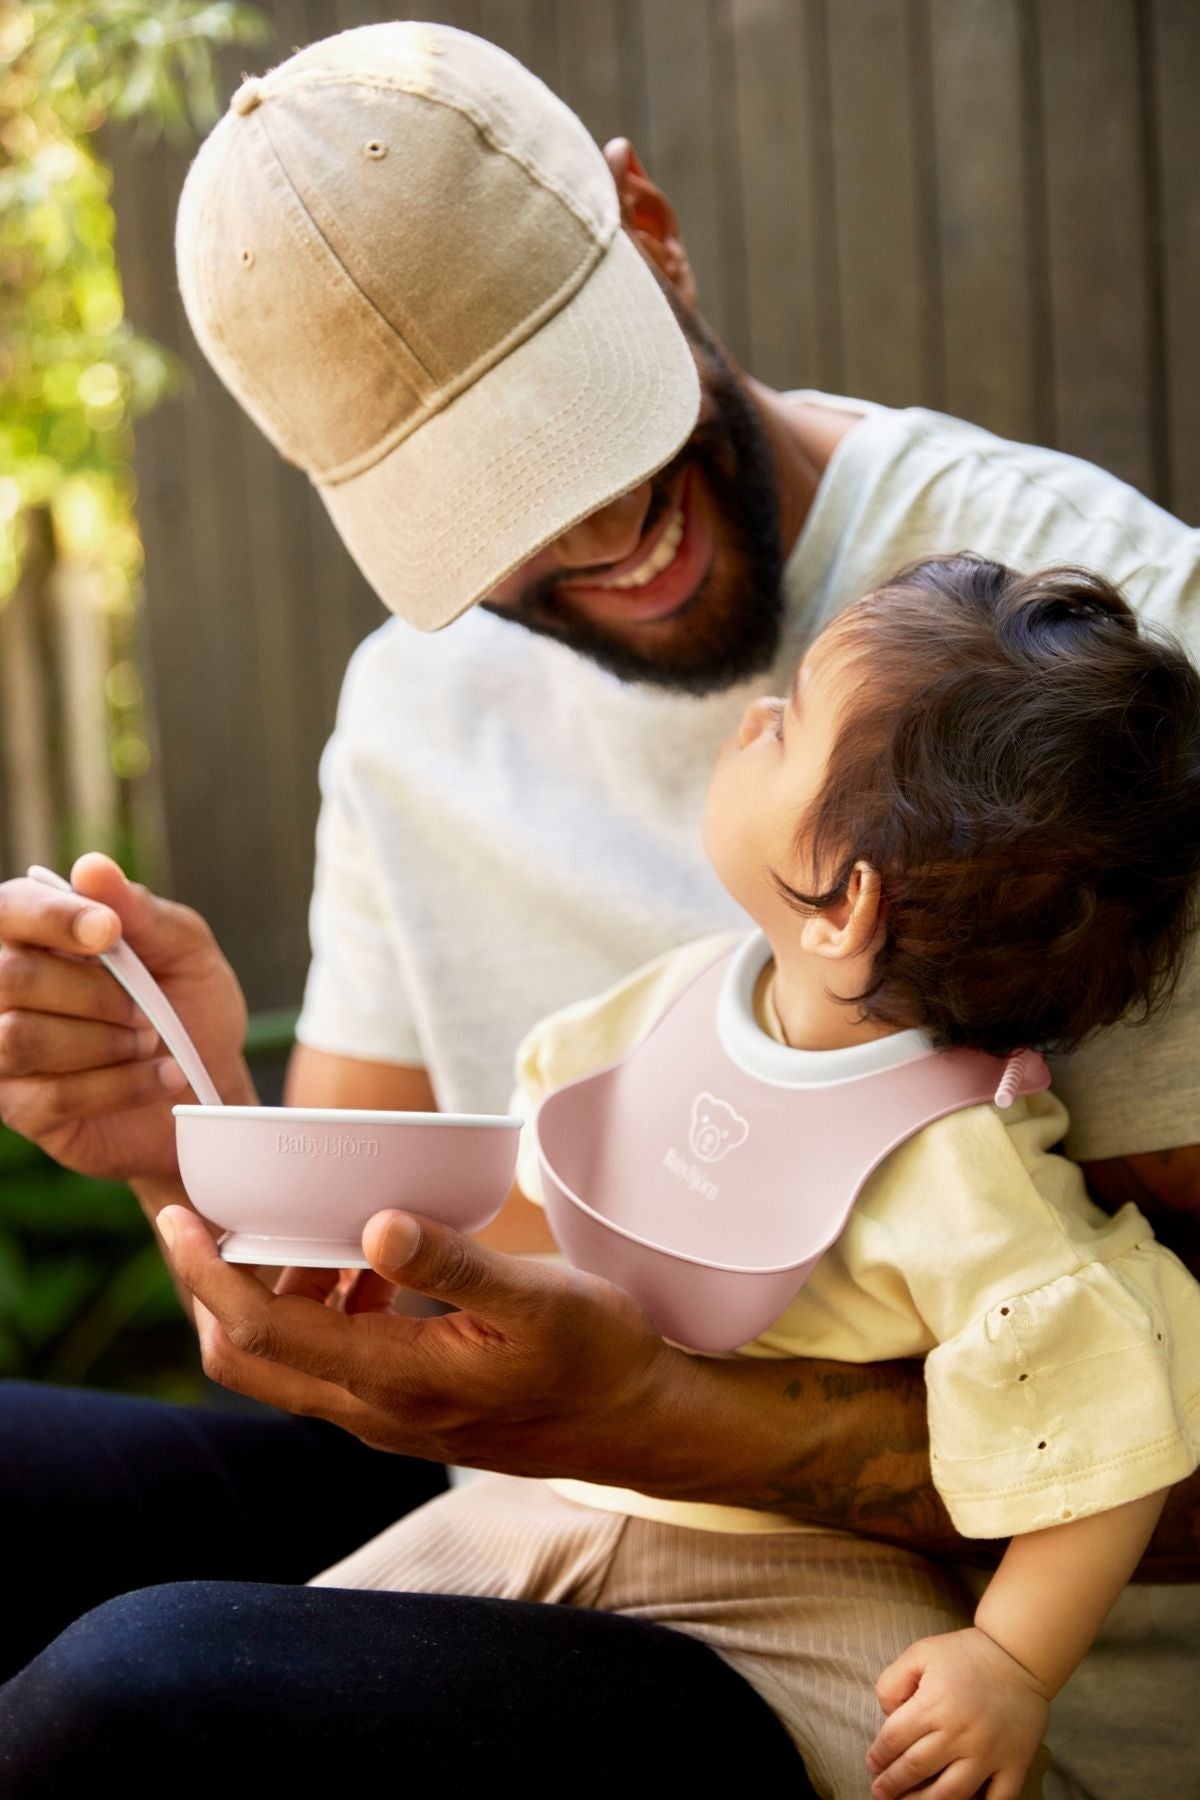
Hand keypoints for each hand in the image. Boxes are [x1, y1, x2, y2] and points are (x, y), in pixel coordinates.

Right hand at [0, 853, 251, 1180]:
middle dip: (93, 993)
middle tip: (147, 1010)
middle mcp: (5, 987)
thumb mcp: (185, 950)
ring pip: (20, 1038)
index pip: (9, 910)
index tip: (108, 931)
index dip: (53, 918)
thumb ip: (141, 911)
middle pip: (10, 977)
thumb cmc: (190, 1006)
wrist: (210, 1086)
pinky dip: (120, 1086)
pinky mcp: (22, 1107)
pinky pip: (51, 1096)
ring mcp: (4, 1050)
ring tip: (151, 1042)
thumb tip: (91, 867)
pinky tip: (159, 1078)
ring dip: (104, 1042)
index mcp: (38, 932)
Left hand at [158, 1203, 682, 1473]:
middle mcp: (374, 1413)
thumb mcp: (537, 1298)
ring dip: (273, 1296)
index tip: (176, 1219)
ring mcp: (388, 1418)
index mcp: (394, 1382)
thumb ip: (453, 1265)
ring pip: (289, 1364)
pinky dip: (321, 1310)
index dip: (208, 1276)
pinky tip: (367, 1266)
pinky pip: (332, 1363)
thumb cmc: (598, 1356)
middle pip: (250, 1361)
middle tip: (208, 1218)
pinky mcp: (407, 1410)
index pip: (261, 1335)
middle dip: (214, 1289)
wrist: (641, 1423)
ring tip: (305, 1229)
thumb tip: (375, 1225)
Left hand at [866, 1626, 1048, 1799]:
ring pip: (951, 1794)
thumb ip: (893, 1683)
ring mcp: (989, 1753)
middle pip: (916, 1768)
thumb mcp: (920, 1653)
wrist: (1018, 1655)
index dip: (879, 1755)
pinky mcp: (1015, 1764)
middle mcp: (959, 1733)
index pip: (894, 1739)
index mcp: (933, 1704)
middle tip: (880, 1792)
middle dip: (893, 1784)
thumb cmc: (964, 1654)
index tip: (872, 1765)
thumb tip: (887, 1717)